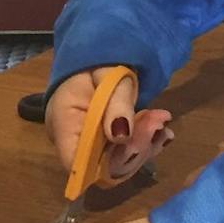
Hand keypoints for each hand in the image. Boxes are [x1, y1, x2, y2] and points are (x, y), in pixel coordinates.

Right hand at [46, 67, 173, 180]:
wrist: (98, 55)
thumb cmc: (98, 61)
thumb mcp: (109, 75)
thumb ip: (116, 104)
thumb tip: (122, 137)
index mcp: (62, 123)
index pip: (77, 164)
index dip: (107, 163)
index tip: (137, 139)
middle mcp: (72, 142)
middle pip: (102, 168)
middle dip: (135, 150)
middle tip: (158, 123)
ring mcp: (89, 146)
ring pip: (117, 165)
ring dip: (144, 146)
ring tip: (162, 120)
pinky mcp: (104, 146)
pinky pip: (123, 156)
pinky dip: (145, 145)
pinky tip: (161, 131)